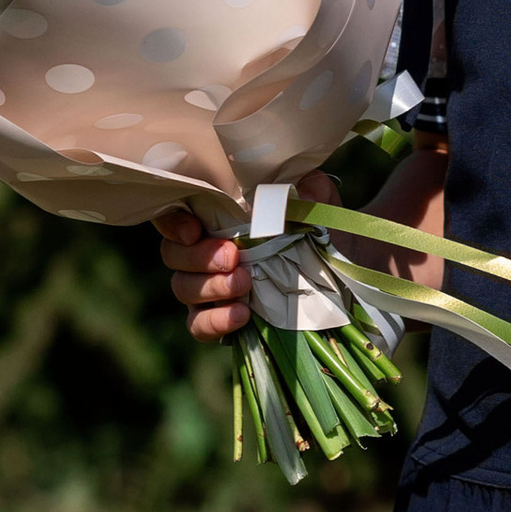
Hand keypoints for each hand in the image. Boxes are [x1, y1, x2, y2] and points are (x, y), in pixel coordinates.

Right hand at [155, 175, 336, 338]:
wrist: (337, 285)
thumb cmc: (318, 239)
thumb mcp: (319, 209)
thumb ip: (310, 191)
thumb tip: (303, 186)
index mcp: (216, 220)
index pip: (173, 216)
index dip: (173, 223)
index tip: (195, 229)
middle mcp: (202, 253)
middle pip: (173, 254)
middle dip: (199, 256)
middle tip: (233, 257)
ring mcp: (206, 289)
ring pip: (182, 288)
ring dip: (211, 286)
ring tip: (244, 284)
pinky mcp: (217, 322)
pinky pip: (198, 325)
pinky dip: (215, 321)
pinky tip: (242, 315)